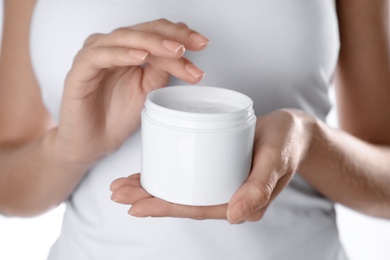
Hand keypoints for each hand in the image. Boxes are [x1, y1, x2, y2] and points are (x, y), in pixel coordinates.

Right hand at [54, 19, 208, 161]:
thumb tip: (181, 51)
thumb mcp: (149, 91)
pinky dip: (122, 54)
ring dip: (153, 43)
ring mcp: (94, 56)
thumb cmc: (117, 116)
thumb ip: (161, 70)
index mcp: (127, 49)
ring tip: (175, 51)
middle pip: (143, 31)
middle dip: (172, 38)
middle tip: (194, 46)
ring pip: (125, 38)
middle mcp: (111, 47)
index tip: (202, 43)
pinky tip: (142, 57)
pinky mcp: (80, 70)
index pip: (155, 32)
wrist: (94, 142)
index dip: (180, 35)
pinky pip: (100, 56)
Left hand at [110, 109, 315, 223]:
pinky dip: (167, 173)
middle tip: (116, 193)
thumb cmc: (286, 142)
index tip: (134, 207)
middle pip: (182, 200)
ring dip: (151, 187)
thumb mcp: (275, 159)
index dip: (164, 208)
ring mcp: (220, 181)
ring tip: (121, 185)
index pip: (195, 208)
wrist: (294, 130)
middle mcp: (226, 196)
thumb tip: (236, 216)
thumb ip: (260, 187)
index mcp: (238, 202)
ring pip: (181, 188)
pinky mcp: (216, 166)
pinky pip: (188, 174)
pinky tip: (148, 171)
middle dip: (147, 199)